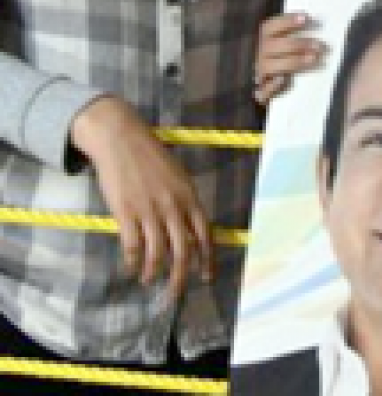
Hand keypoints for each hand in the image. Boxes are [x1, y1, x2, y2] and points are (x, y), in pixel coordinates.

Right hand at [70, 96, 212, 303]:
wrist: (122, 139)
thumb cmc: (151, 157)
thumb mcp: (178, 178)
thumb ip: (184, 203)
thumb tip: (189, 230)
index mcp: (190, 198)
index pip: (205, 235)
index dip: (207, 259)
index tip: (206, 277)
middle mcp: (174, 207)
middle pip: (183, 251)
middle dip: (180, 278)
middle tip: (175, 295)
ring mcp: (150, 210)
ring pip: (157, 253)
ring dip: (154, 272)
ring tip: (149, 281)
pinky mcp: (126, 212)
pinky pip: (132, 246)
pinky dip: (133, 261)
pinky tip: (133, 268)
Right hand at [255, 12, 324, 104]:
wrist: (262, 85)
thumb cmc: (277, 58)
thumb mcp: (280, 43)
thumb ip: (291, 33)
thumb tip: (312, 21)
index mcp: (261, 39)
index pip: (269, 27)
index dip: (286, 22)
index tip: (306, 18)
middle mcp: (258, 55)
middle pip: (273, 46)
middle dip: (297, 44)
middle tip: (319, 45)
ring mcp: (258, 73)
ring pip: (270, 66)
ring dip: (293, 61)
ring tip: (313, 58)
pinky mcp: (260, 92)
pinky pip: (263, 90)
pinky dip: (272, 85)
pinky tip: (283, 80)